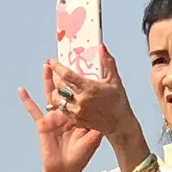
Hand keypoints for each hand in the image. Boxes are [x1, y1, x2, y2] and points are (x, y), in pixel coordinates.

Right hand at [19, 64, 107, 171]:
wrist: (66, 171)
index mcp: (79, 114)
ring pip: (50, 95)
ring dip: (48, 80)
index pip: (79, 93)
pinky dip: (27, 100)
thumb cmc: (81, 156)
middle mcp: (66, 113)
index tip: (82, 65)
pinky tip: (22, 90)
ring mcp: (53, 118)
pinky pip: (33, 110)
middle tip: (63, 57)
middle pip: (64, 90)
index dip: (80, 80)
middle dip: (63, 75)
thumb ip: (98, 124)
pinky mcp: (42, 124)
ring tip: (46, 65)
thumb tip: (108, 110)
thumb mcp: (94, 138)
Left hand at [41, 43, 150, 168]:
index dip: (57, 67)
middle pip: (60, 86)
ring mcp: (77, 111)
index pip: (67, 75)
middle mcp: (81, 100)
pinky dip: (61, 102)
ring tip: (59, 86)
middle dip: (56, 78)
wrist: (120, 125)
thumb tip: (101, 47)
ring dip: (56, 91)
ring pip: (58, 99)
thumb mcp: (115, 80)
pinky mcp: (76, 120)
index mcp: (89, 88)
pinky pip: (62, 109)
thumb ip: (108, 62)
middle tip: (56, 73)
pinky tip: (64, 98)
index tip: (51, 61)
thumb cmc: (119, 101)